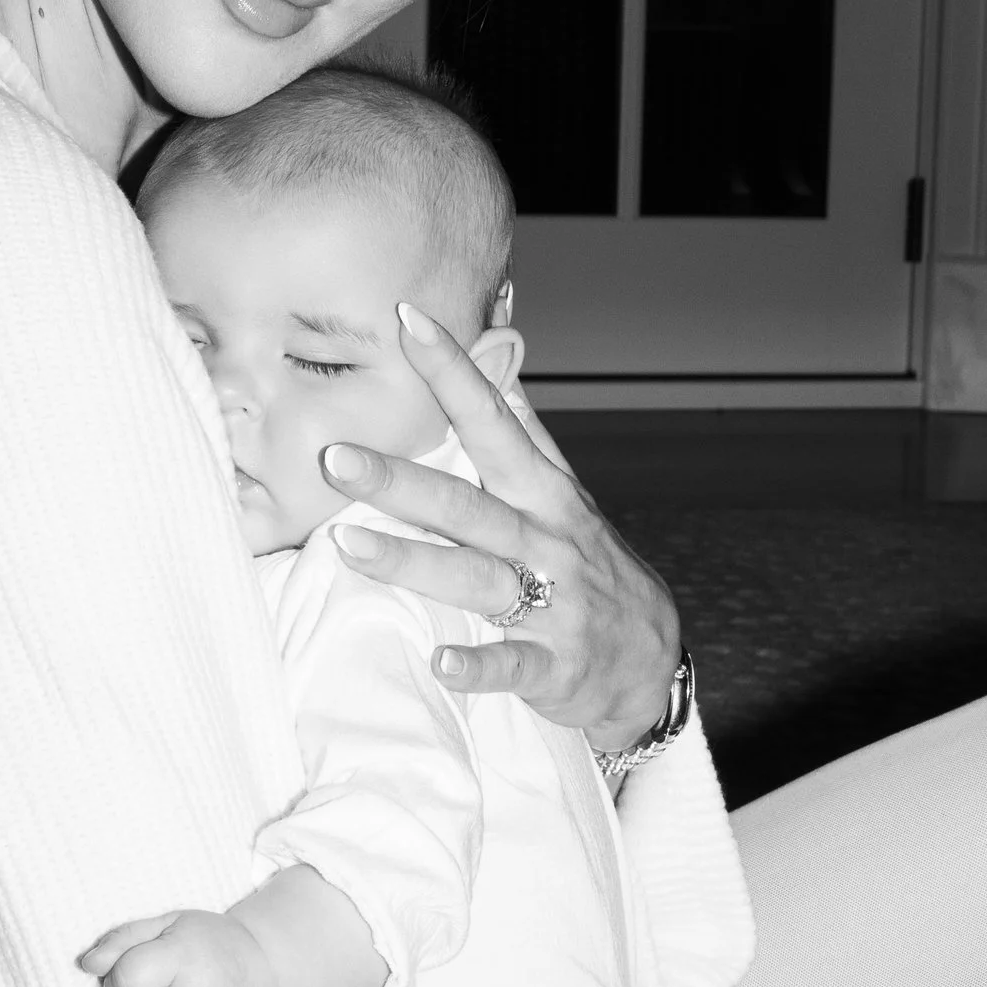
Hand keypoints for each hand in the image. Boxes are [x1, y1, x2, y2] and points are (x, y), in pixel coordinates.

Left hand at [320, 303, 680, 755]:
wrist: (652, 659)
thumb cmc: (590, 566)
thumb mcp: (565, 494)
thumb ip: (524, 428)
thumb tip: (499, 349)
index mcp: (544, 491)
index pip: (493, 419)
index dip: (453, 370)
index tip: (407, 321)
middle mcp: (546, 539)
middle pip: (467, 502)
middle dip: (400, 479)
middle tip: (334, 456)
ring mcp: (553, 603)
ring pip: (476, 576)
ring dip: (413, 560)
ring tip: (346, 544)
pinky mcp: (554, 665)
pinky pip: (513, 665)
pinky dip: (478, 665)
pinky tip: (441, 662)